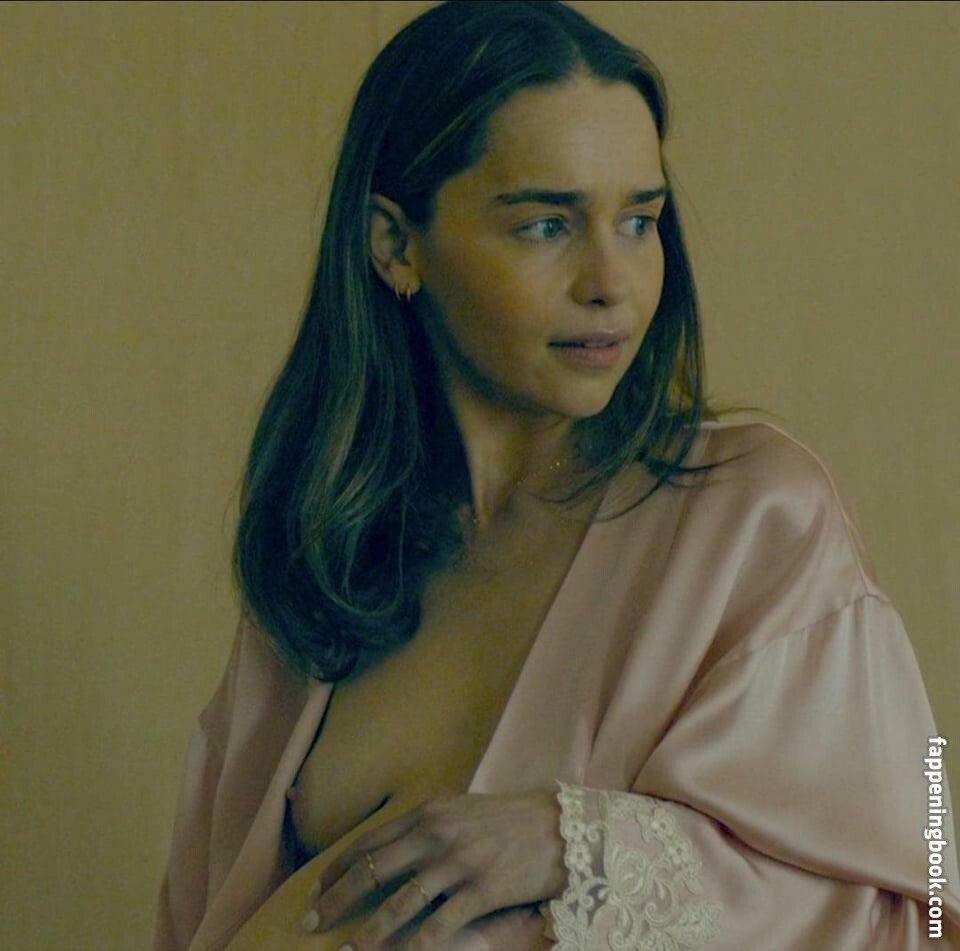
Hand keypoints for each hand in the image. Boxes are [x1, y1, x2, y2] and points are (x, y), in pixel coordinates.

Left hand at [300, 788, 566, 949]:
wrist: (558, 827)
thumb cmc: (507, 820)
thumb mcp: (460, 810)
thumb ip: (426, 826)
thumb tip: (388, 846)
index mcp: (428, 812)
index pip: (370, 841)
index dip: (338, 868)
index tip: (317, 890)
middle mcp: (437, 834)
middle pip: (373, 869)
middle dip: (336, 899)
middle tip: (312, 922)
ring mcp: (458, 864)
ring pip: (399, 905)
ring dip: (366, 933)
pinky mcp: (480, 892)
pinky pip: (437, 928)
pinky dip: (411, 949)